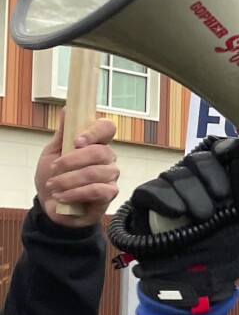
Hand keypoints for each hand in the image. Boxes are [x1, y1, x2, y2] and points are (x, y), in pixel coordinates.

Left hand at [35, 113, 118, 227]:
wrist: (51, 205)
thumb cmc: (54, 176)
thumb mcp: (52, 152)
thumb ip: (62, 133)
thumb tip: (66, 109)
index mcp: (95, 143)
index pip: (107, 128)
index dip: (95, 131)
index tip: (77, 140)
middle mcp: (107, 158)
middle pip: (100, 152)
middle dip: (73, 160)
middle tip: (54, 167)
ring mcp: (111, 176)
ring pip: (96, 172)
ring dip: (69, 179)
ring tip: (53, 186)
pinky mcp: (109, 194)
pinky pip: (97, 190)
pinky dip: (75, 193)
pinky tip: (62, 196)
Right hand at [123, 138, 238, 310]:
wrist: (196, 284)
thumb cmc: (226, 255)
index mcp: (222, 185)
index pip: (220, 153)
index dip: (225, 150)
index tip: (232, 154)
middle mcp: (195, 184)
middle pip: (198, 159)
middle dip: (212, 176)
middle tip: (222, 200)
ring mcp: (170, 192)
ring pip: (176, 173)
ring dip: (193, 193)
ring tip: (202, 217)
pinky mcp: (147, 205)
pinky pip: (152, 189)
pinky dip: (166, 198)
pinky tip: (178, 212)